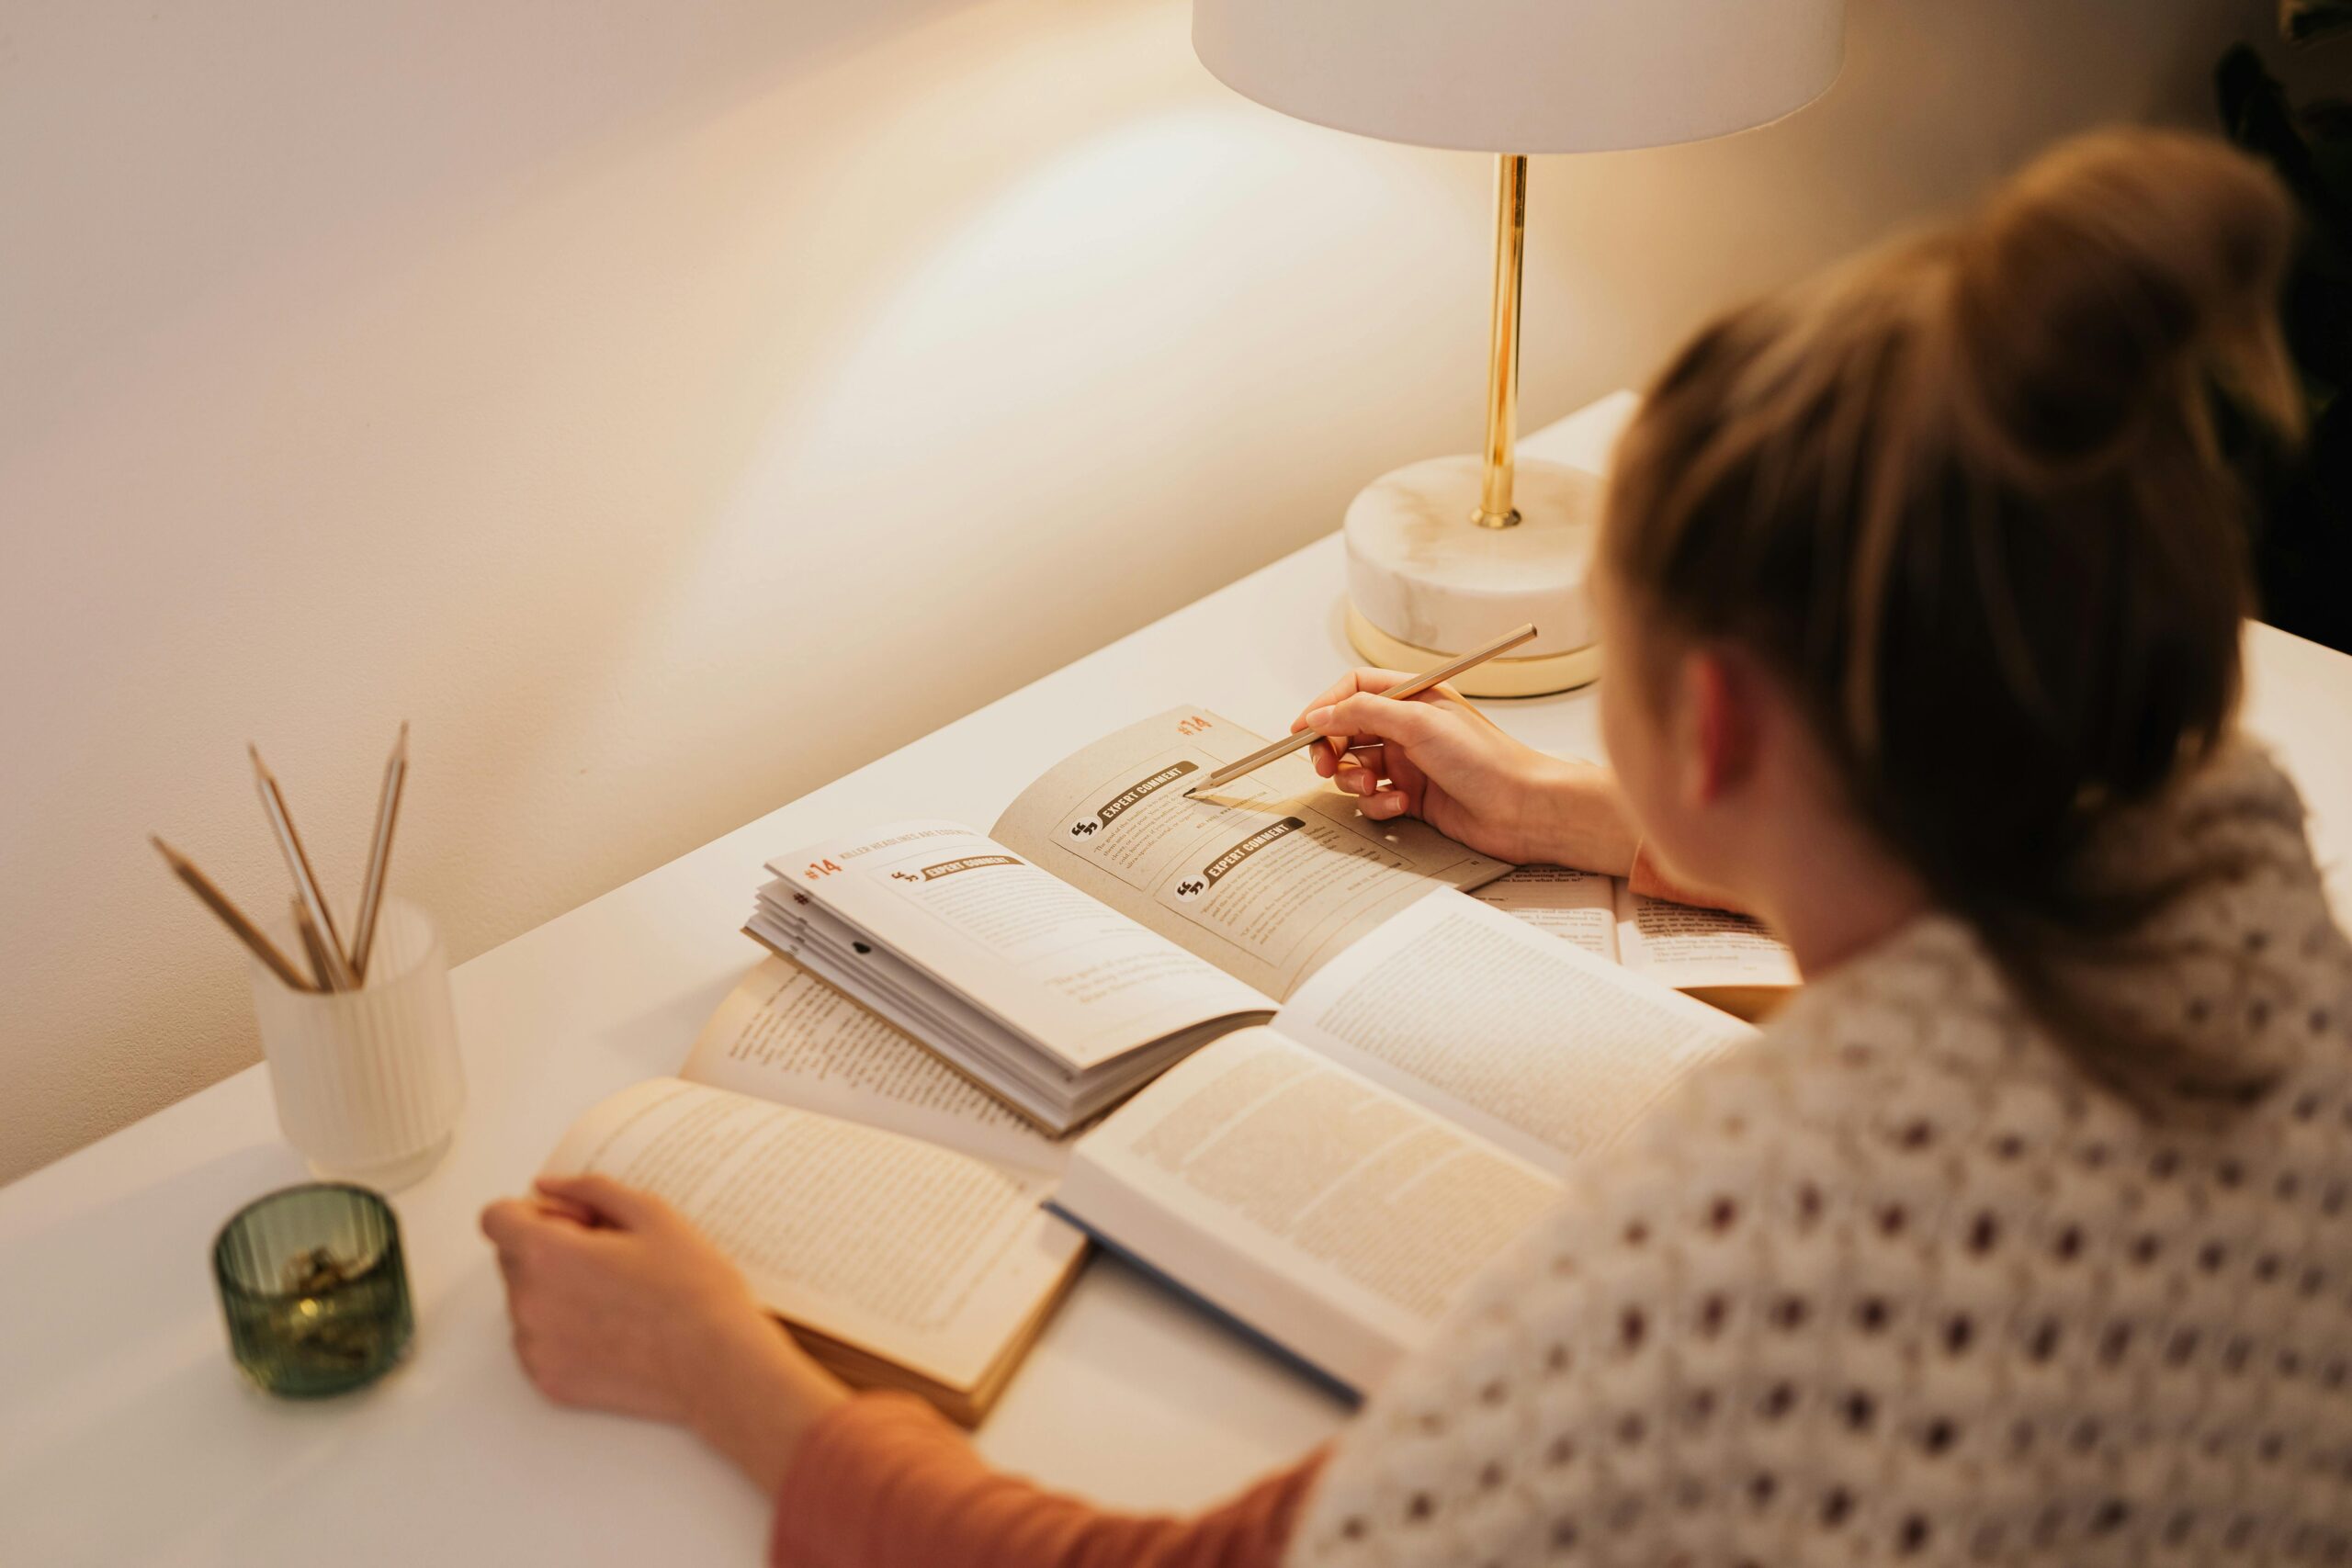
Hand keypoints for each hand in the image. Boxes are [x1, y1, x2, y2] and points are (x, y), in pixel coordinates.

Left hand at [482, 1174, 846, 1492]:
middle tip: (610, 1258)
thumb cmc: (693, 1290)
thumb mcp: (653, 1215)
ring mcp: (536, 1348)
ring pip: (526, 1301)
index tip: (572, 1222)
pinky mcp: (549, 1381)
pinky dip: (564, 1331)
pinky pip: (538, 1342)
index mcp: (547, 1254)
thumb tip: (549, 1186)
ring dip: (556, 1291)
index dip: (534, 1212)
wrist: (717, 1365)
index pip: (496, 1218)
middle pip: (513, 1259)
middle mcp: (528, 1303)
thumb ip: (591, 1189)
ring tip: (617, 1298)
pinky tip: (613, 1330)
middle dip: (549, 1249)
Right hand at [1294, 668, 1637, 870]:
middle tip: (1325, 766)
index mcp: (1414, 696)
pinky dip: (1378, 804)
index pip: (1354, 690)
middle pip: (1348, 731)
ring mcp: (1411, 763)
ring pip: (1356, 768)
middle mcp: (1410, 727)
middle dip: (1332, 749)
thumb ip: (1364, 712)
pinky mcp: (1414, 797)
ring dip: (1354, 780)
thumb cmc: (1489, 761)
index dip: (1324, 707)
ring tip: (1372, 787)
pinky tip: (1400, 806)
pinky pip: (1375, 798)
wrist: (1524, 809)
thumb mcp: (1420, 723)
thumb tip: (1322, 712)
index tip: (1302, 729)